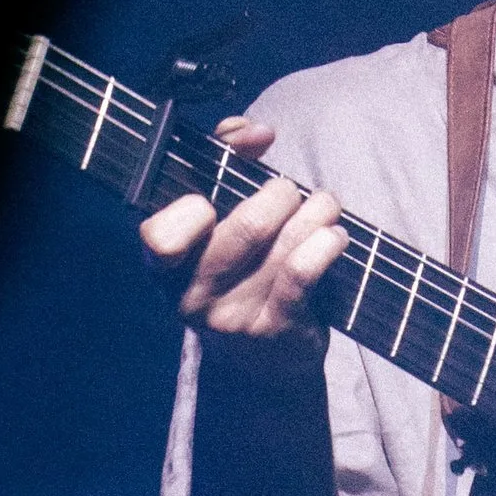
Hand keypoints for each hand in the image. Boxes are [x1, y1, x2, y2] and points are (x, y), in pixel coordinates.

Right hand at [139, 117, 347, 336]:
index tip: (216, 194)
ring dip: (315, 212)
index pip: (160, 236)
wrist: (262, 364)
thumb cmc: (241, 274)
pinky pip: (302, 273)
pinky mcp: (272, 331)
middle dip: (280, 195)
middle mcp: (190, 295)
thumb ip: (225, 164)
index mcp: (165, 266)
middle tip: (292, 192)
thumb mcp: (221, 224)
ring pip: (282, 244)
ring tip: (326, 204)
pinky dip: (326, 243)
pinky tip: (335, 235)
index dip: (192, 206)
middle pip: (244, 227)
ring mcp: (231, 318)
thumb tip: (250, 131)